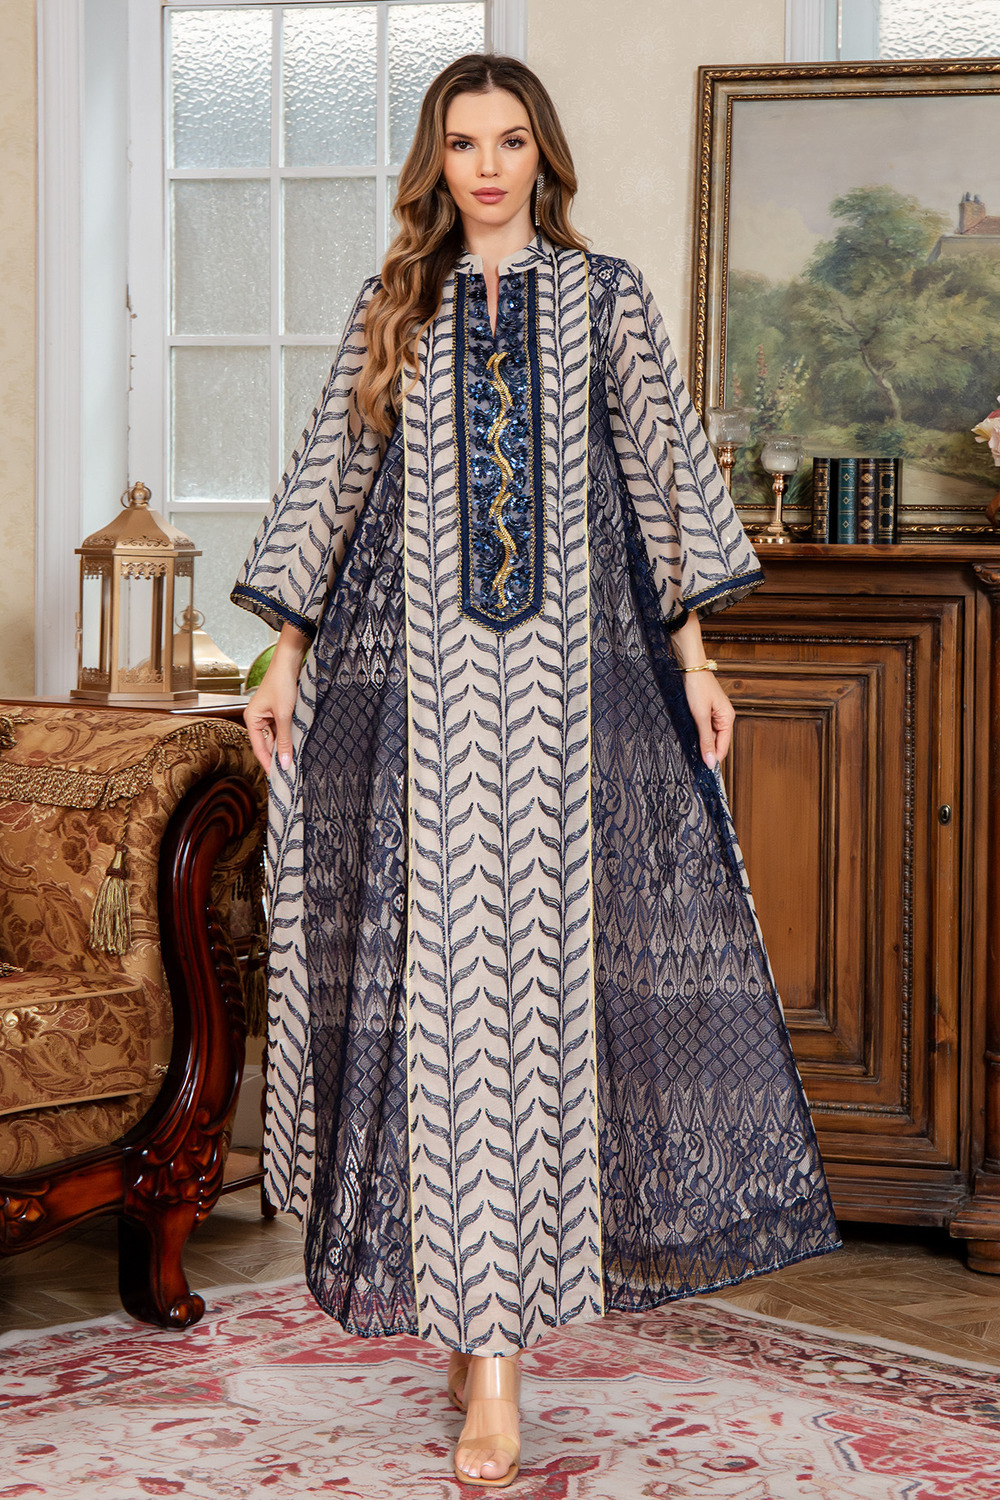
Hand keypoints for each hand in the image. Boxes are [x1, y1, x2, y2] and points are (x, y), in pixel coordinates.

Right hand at [244, 625, 308, 771]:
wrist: (289, 662)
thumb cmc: (282, 683)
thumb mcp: (284, 715)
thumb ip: (284, 740)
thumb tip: (284, 762)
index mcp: (251, 719)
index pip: (259, 749)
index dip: (268, 764)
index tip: (278, 779)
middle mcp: (257, 718)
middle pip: (267, 744)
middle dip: (278, 757)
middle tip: (290, 773)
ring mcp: (267, 715)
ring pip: (276, 737)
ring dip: (285, 747)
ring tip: (295, 761)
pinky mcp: (278, 711)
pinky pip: (282, 729)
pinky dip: (288, 737)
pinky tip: (296, 745)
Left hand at [682, 669, 734, 770]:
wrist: (690, 668)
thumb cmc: (697, 687)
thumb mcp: (700, 716)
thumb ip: (705, 739)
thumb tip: (711, 761)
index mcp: (728, 719)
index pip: (723, 747)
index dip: (714, 759)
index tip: (703, 770)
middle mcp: (724, 718)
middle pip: (717, 743)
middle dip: (706, 751)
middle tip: (692, 761)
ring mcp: (715, 714)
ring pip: (710, 736)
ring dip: (701, 742)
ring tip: (689, 748)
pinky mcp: (707, 711)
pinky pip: (704, 728)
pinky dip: (698, 733)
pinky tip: (689, 735)